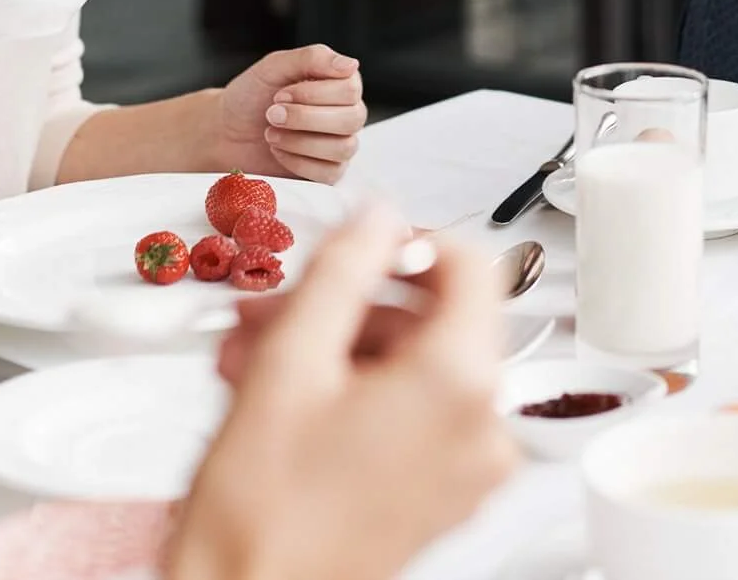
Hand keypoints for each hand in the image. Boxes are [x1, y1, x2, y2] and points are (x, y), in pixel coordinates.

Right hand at [169, 206, 516, 579]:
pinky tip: (280, 395)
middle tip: (278, 308)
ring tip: (256, 357)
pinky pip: (408, 415)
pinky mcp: (440, 495)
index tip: (360, 243)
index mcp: (460, 384)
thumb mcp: (289, 360)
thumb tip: (375, 221)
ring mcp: (465, 469)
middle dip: (347, 305)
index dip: (409, 241)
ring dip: (334, 348)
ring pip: (411, 367)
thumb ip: (342, 269)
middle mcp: (481, 428)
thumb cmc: (264, 516)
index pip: (471, 264)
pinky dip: (352, 393)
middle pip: (433, 319)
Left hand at [210, 45, 364, 182]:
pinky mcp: (328, 172)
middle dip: (305, 118)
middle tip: (272, 114)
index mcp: (339, 82)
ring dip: (300, 141)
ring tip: (270, 133)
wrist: (226, 132)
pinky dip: (298, 162)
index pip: (350, 89)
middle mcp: (347, 112)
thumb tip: (351, 65)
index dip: (312, 94)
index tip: (280, 94)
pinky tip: (278, 150)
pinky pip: (329, 173)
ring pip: (343, 147)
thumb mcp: (274, 67)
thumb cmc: (251, 96)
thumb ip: (312, 58)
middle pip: (352, 119)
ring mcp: (340, 143)